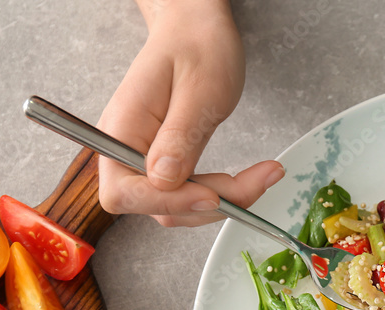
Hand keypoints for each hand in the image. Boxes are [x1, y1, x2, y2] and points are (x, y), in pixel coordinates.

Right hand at [98, 0, 283, 225]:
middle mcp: (124, 150)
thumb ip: (180, 136)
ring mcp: (143, 159)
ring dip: (222, 202)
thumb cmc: (197, 44)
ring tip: (262, 175)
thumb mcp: (200, 88)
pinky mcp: (165, 163)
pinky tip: (251, 179)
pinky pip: (189, 193)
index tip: (212, 196)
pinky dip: (222, 194)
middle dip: (207, 204)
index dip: (167, 202)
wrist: (195, 27)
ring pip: (177, 207)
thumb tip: (163, 179)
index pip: (125, 192)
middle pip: (155, 206)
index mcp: (121, 129)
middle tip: (257, 180)